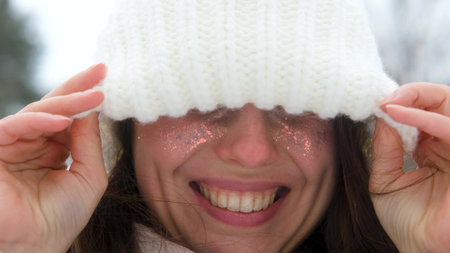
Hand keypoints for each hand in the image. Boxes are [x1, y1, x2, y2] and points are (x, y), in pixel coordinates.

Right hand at [0, 64, 107, 252]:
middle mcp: (33, 143)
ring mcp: (13, 144)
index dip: (87, 98)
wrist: (36, 247)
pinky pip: (15, 125)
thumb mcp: (89, 176)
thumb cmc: (62, 218)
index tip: (107, 78)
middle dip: (79, 87)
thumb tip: (92, 109)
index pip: (70, 116)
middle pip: (55, 106)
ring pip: (38, 111)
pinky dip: (40, 120)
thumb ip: (89, 143)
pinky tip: (64, 119)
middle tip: (101, 70)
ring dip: (68, 102)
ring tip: (95, 95)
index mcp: (54, 150)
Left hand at [370, 83, 449, 252]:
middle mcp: (449, 148)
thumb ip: (385, 149)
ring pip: (448, 112)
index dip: (404, 103)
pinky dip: (425, 119)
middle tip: (384, 97)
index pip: (424, 115)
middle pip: (441, 105)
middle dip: (413, 95)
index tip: (377, 104)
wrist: (417, 249)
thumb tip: (381, 117)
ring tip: (388, 103)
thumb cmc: (405, 220)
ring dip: (417, 101)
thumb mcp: (385, 179)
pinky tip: (397, 114)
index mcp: (433, 151)